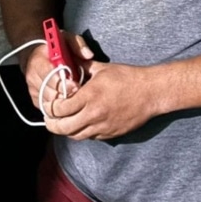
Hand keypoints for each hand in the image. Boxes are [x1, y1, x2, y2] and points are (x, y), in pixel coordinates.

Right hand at [22, 30, 92, 115]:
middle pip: (50, 92)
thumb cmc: (53, 47)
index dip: (63, 82)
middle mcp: (32, 76)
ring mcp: (33, 89)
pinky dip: (59, 108)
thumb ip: (77, 45)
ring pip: (50, 103)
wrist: (34, 53)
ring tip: (76, 99)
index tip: (76, 85)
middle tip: (79, 94)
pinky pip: (48, 108)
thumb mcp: (66, 39)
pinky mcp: (35, 99)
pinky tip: (68, 103)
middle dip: (66, 95)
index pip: (49, 76)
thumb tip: (88, 55)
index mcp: (38, 61)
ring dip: (64, 102)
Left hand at [43, 61, 158, 140]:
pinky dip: (82, 132)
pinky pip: (90, 137)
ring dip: (66, 130)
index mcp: (89, 96)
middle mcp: (94, 114)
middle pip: (63, 128)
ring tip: (63, 122)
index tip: (50, 103)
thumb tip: (68, 64)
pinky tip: (81, 123)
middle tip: (50, 118)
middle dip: (53, 124)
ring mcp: (102, 127)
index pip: (60, 109)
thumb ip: (83, 68)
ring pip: (75, 136)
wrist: (151, 92)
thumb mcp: (102, 68)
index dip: (51, 107)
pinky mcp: (110, 134)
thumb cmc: (128, 77)